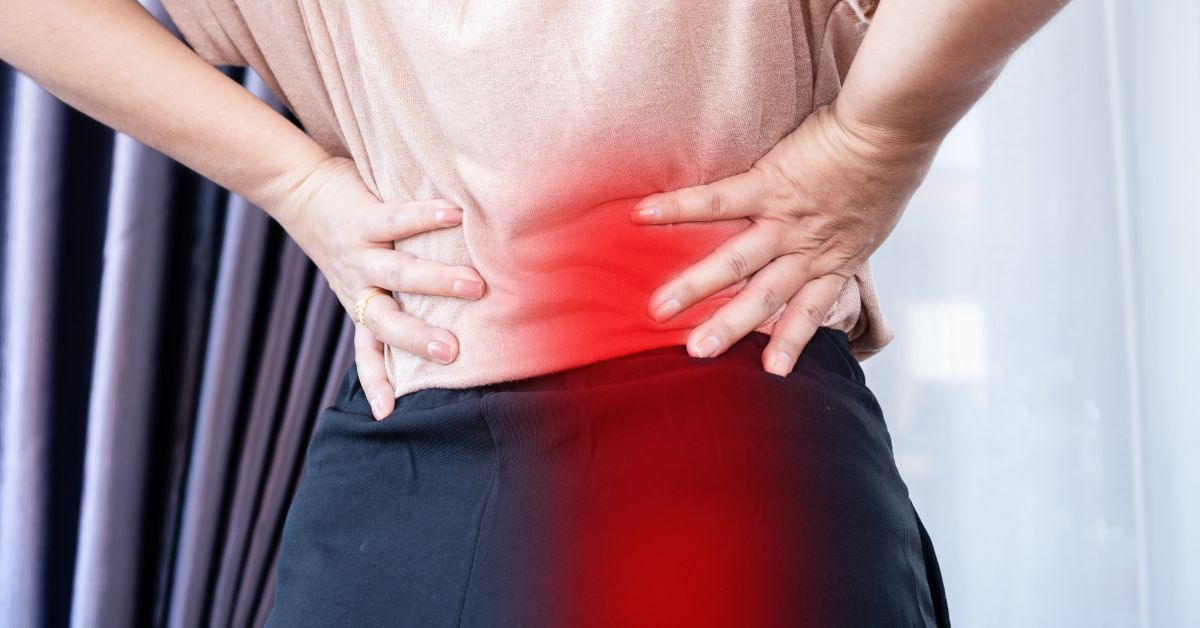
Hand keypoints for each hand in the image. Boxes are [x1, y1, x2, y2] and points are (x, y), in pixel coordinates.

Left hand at [269, 156, 486, 418]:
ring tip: (474, 286)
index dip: (375, 381)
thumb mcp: (359, 276)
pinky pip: (396, 219)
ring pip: (398, 272)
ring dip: (437, 281)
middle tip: (452, 352)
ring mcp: (359, 253)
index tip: (386, 413)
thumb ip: (393, 295)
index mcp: (359, 304)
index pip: (367, 351)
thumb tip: (448, 319)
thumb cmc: (342, 235)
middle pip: (385, 322)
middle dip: (417, 339)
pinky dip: (426, 217)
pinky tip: (455, 216)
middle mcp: (358, 285)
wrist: (297, 189)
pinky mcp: (361, 217)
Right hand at [629, 101, 940, 375]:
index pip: (810, 312)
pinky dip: (679, 208)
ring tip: (660, 309)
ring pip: (737, 263)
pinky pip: (718, 201)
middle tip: (695, 354)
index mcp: (836, 260)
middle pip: (765, 299)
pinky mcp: (770, 184)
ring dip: (697, 288)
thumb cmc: (888, 166)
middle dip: (728, 328)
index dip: (790, 343)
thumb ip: (850, 229)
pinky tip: (642, 216)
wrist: (894, 130)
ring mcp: (787, 220)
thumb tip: (840, 231)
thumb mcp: (875, 215)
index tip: (771, 375)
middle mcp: (808, 250)